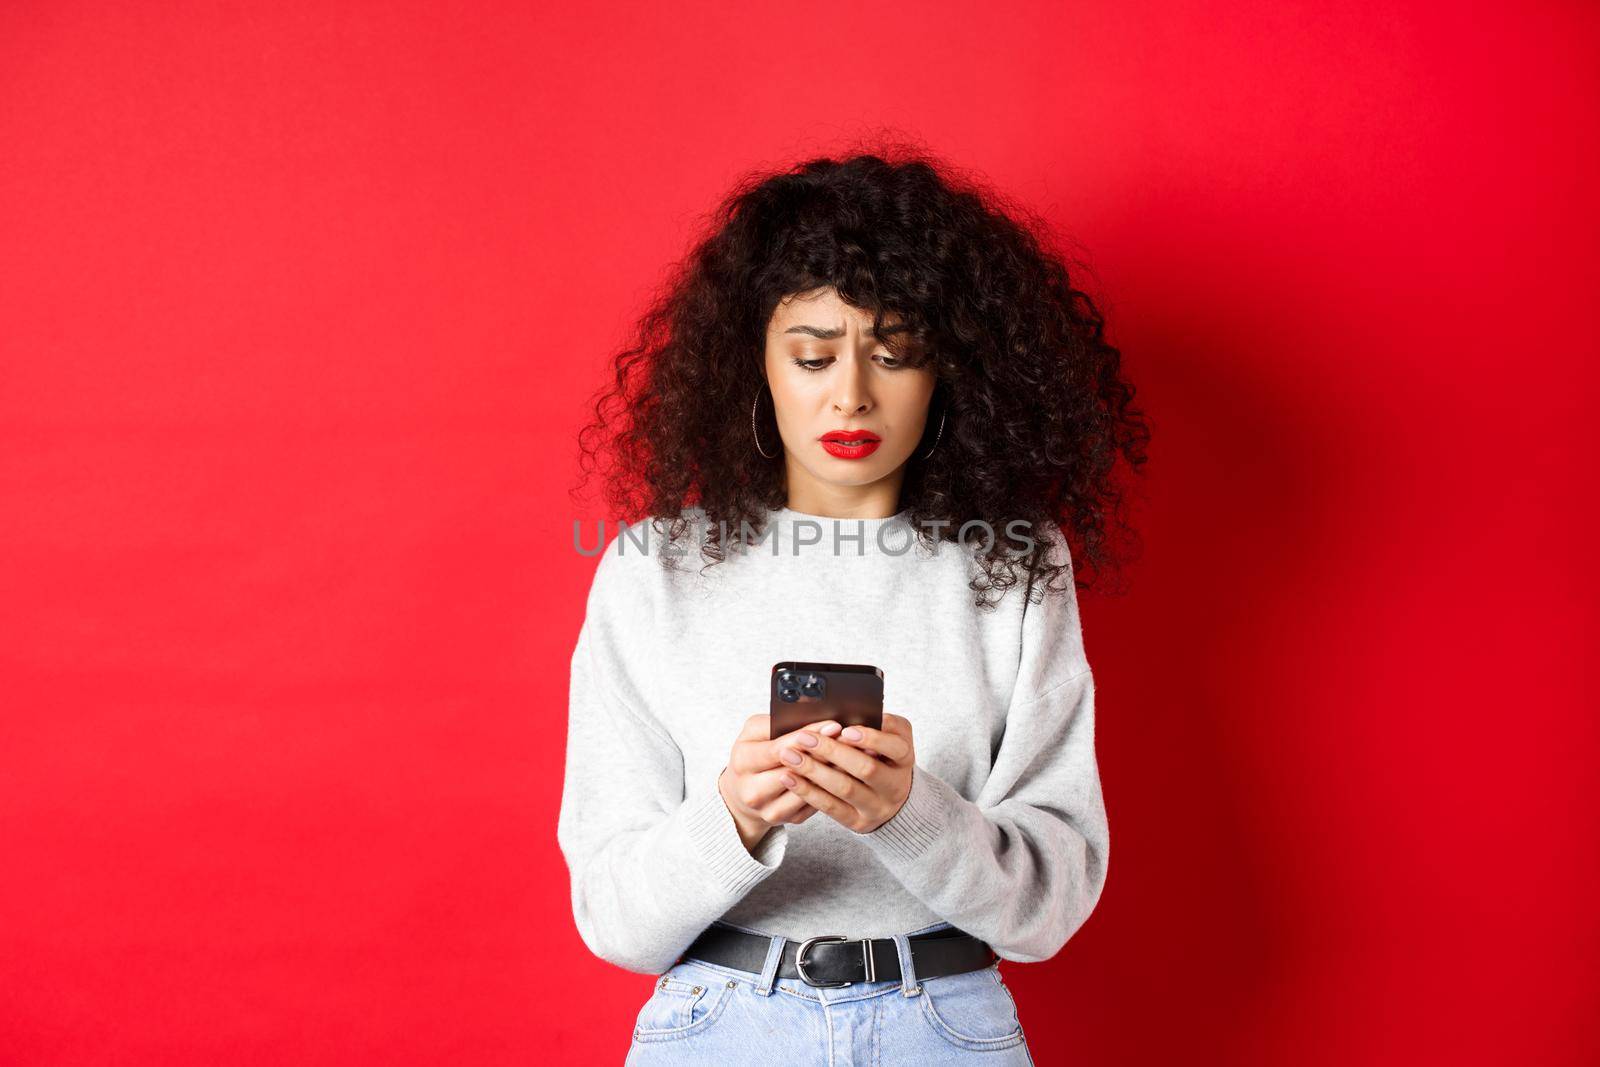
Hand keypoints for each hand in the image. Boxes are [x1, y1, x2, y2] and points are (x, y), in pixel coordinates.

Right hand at [718, 715, 841, 851]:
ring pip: (809, 790)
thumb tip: (813, 723)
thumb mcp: (754, 733)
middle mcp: (753, 790)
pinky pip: (814, 804)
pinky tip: (845, 775)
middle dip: (825, 753)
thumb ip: (776, 724)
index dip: (808, 736)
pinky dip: (831, 788)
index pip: (780, 748)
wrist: (742, 792)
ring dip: (833, 772)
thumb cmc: (752, 756)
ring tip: (853, 756)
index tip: (833, 726)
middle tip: (850, 740)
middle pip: (797, 771)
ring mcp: (770, 809)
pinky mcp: (786, 819)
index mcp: (743, 762)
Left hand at [774, 713, 915, 833]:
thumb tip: (848, 713)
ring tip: (790, 756)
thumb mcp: (892, 738)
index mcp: (904, 759)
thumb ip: (878, 725)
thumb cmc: (885, 758)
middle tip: (805, 737)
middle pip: (866, 769)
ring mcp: (877, 806)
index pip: (895, 748)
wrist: (892, 800)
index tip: (845, 729)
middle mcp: (895, 786)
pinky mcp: (858, 822)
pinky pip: (831, 807)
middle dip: (833, 751)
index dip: (871, 738)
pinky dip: (807, 791)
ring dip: (814, 771)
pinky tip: (790, 778)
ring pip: (845, 789)